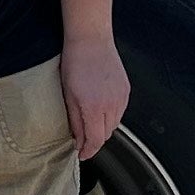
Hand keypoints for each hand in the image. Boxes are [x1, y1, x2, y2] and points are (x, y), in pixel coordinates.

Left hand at [61, 32, 130, 160]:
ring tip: (90, 123)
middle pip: (106, 134)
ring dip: (103, 128)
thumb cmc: (75, 62)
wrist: (91, 39)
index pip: (95, 140)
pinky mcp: (126, 90)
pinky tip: (100, 110)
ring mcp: (122, 97)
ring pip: (114, 124)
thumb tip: (78, 139)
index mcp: (94, 107)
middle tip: (82, 140)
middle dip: (94, 140)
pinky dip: (110, 116)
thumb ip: (75, 120)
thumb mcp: (68, 94)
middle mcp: (112, 104)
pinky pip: (120, 111)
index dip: (88, 150)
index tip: (81, 154)